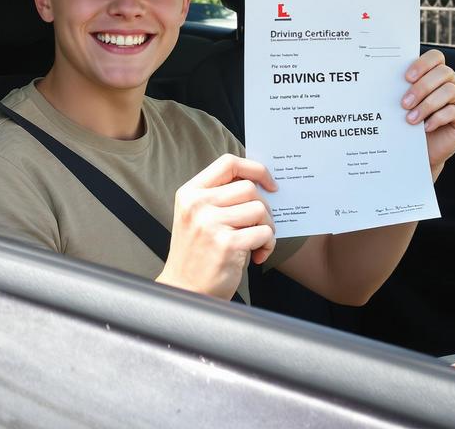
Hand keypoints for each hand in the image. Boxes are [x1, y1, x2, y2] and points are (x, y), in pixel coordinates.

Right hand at [156, 154, 277, 299]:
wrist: (185, 291)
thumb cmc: (199, 253)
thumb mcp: (198, 216)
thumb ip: (221, 197)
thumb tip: (261, 183)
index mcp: (190, 193)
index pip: (229, 163)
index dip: (255, 169)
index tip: (269, 184)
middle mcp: (197, 204)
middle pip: (249, 187)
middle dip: (264, 207)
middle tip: (260, 225)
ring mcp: (210, 224)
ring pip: (259, 209)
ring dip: (267, 227)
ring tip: (257, 242)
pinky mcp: (226, 244)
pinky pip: (264, 233)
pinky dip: (268, 245)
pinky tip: (257, 255)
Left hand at [401, 49, 454, 178]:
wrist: (425, 148)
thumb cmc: (415, 122)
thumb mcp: (408, 103)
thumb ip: (405, 90)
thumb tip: (389, 82)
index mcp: (438, 73)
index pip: (436, 57)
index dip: (422, 64)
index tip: (406, 78)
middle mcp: (453, 82)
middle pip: (443, 73)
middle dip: (421, 87)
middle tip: (404, 103)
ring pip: (449, 91)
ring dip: (427, 105)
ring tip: (411, 119)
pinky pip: (454, 111)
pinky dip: (437, 118)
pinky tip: (425, 127)